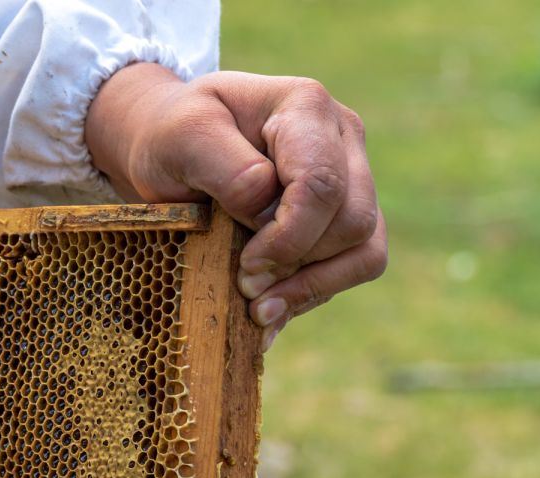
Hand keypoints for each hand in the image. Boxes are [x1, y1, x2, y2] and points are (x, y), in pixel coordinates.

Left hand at [86, 64, 386, 350]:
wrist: (173, 147)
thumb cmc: (174, 136)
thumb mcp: (181, 138)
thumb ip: (228, 169)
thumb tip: (269, 211)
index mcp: (305, 107)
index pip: (321, 184)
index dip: (287, 237)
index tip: (245, 263)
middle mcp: (342, 138)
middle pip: (352, 221)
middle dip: (298, 264)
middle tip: (245, 285)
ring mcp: (351, 178)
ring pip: (365, 249)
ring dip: (313, 287)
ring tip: (259, 307)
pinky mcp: (344, 216)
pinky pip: (355, 266)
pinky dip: (315, 293)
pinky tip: (272, 308)